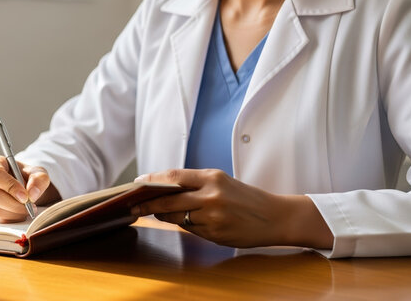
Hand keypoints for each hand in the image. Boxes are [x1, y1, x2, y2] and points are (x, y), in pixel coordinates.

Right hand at [0, 155, 59, 222]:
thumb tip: (32, 194)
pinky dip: (9, 219)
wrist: (25, 188)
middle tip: (30, 207)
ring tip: (26, 210)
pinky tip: (19, 214)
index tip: (25, 197)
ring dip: (13, 214)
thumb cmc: (29, 177)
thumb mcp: (39, 174)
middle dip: (14, 204)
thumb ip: (38, 180)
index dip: (10, 187)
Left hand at [131, 169, 333, 248]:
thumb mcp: (222, 182)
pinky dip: (184, 226)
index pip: (174, 176)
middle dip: (148, 204)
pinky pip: (190, 229)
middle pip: (169, 200)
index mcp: (212, 177)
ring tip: (156, 213)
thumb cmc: (246, 198)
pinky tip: (184, 222)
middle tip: (134, 206)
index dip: (152, 181)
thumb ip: (195, 185)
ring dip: (164, 216)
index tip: (137, 184)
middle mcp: (211, 195)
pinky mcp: (215, 233)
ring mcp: (212, 216)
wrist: (275, 217)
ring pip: (177, 217)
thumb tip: (164, 189)